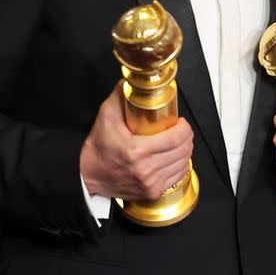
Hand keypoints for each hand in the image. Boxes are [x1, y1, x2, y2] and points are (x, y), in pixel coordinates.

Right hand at [80, 84, 194, 201]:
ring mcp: (150, 184)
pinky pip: (178, 177)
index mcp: (136, 151)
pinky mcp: (153, 192)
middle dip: (186, 138)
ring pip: (183, 164)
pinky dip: (180, 165)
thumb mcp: (106, 116)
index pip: (175, 139)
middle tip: (180, 130)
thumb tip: (133, 82)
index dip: (184, 128)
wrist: (89, 175)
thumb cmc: (98, 148)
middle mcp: (146, 170)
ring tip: (178, 142)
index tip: (181, 122)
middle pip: (182, 151)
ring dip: (185, 151)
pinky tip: (175, 157)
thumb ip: (120, 95)